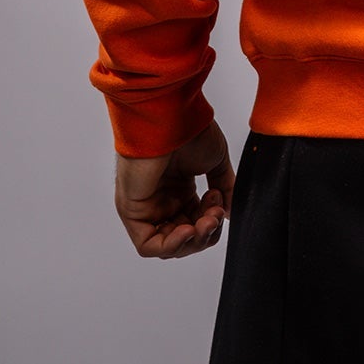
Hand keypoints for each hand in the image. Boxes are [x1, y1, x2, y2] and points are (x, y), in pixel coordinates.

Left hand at [113, 118, 234, 259]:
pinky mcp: (132, 212)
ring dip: (192, 240)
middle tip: (215, 216)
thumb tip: (230, 214)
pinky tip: (188, 230)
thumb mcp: (216, 162)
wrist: (172, 118)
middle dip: (204, 234)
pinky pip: (148, 245)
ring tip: (205, 221)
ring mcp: (146, 207)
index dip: (212, 222)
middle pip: (183, 238)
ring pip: (167, 245)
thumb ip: (225, 188)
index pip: (196, 222)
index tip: (222, 205)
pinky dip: (171, 245)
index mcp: (179, 188)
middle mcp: (161, 200)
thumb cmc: (190, 131)